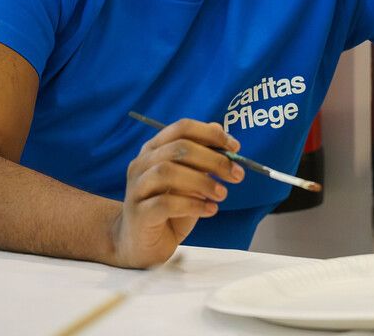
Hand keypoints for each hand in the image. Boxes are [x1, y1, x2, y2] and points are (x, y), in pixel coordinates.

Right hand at [112, 119, 244, 267]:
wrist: (141, 245)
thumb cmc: (170, 209)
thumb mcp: (191, 180)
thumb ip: (201, 157)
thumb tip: (219, 129)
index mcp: (154, 149)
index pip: (182, 128)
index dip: (211, 134)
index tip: (235, 148)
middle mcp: (142, 163)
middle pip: (179, 148)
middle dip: (213, 159)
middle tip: (236, 174)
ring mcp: (137, 188)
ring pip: (168, 172)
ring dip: (202, 181)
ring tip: (222, 194)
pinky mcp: (139, 213)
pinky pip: (166, 203)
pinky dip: (193, 205)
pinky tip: (210, 210)